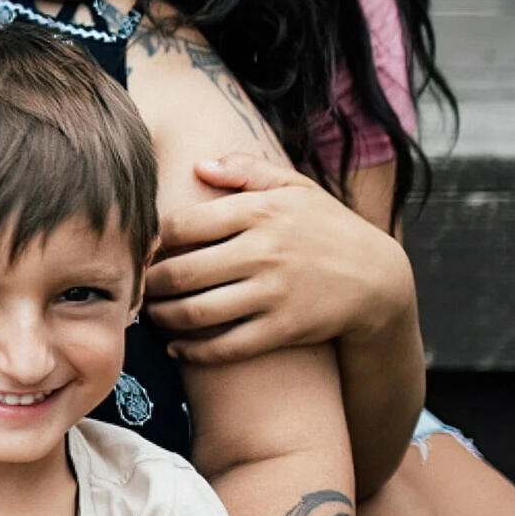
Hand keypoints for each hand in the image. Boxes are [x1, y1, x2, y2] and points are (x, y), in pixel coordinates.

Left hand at [146, 153, 416, 364]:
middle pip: (181, 272)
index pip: (182, 225)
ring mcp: (273, 294)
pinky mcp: (283, 330)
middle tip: (135, 285)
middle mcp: (263, 252)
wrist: (378, 279)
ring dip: (163, 317)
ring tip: (151, 313)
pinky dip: (194, 351)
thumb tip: (199, 164)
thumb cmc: (327, 227)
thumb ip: (247, 171)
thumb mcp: (295, 188)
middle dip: (148, 283)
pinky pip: (225, 346)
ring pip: (196, 312)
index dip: (151, 240)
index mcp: (260, 213)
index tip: (140, 248)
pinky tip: (178, 348)